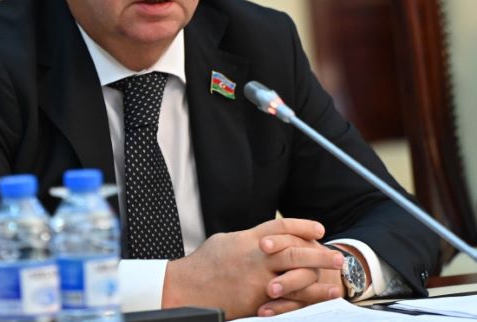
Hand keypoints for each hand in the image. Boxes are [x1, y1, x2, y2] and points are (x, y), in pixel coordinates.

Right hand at [161, 219, 341, 319]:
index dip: (302, 227)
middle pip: (294, 250)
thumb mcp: (225, 242)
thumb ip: (247, 240)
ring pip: (296, 274)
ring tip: (337, 277)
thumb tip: (262, 239)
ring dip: (320, 275)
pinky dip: (308, 297)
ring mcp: (257, 279)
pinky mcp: (257, 299)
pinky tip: (321, 297)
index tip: (319, 230)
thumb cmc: (203, 265)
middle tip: (337, 257)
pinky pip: (288, 298)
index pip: (281, 227)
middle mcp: (256, 257)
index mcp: (248, 239)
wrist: (187, 288)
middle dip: (319, 253)